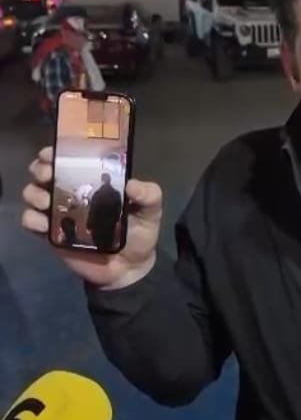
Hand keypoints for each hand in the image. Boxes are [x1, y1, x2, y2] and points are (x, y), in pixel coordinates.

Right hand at [22, 147, 161, 289]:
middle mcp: (74, 191)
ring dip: (34, 193)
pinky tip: (43, 223)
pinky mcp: (52, 234)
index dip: (59, 151)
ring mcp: (61, 212)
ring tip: (47, 201)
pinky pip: (31, 222)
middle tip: (49, 174)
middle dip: (42, 168)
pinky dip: (31, 219)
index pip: (72, 159)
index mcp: (95, 180)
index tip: (56, 151)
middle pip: (45, 172)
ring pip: (33, 193)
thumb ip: (149, 194)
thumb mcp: (151, 210)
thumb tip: (131, 184)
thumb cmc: (139, 232)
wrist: (129, 268)